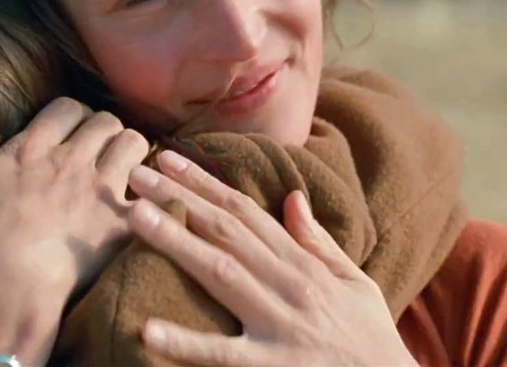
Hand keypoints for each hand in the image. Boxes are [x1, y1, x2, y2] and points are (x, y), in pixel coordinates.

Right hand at [0, 97, 147, 362]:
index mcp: (29, 151)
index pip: (68, 108)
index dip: (73, 114)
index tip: (70, 129)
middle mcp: (68, 163)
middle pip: (105, 122)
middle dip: (105, 131)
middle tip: (99, 151)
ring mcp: (96, 191)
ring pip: (133, 146)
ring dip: (132, 153)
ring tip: (123, 170)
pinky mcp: (117, 224)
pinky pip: (151, 193)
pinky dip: (153, 193)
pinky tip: (147, 203)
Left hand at [126, 150, 417, 366]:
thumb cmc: (370, 340)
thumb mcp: (354, 282)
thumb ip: (318, 241)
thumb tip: (293, 196)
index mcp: (303, 265)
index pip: (245, 212)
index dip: (205, 182)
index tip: (169, 160)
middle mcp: (289, 285)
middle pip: (225, 231)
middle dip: (180, 198)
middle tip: (136, 175)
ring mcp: (279, 326)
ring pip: (220, 274)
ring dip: (177, 242)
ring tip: (137, 217)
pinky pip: (222, 354)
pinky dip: (186, 343)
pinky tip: (149, 330)